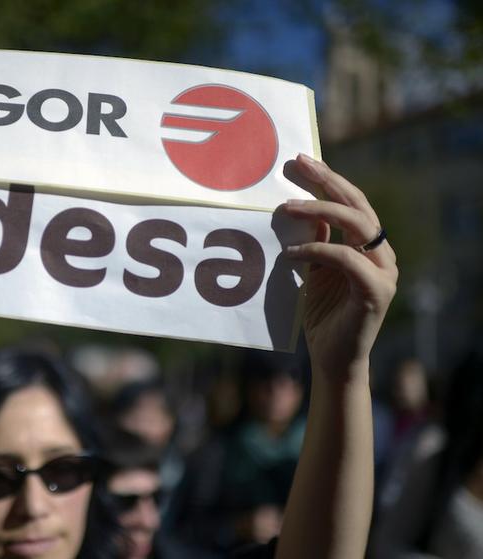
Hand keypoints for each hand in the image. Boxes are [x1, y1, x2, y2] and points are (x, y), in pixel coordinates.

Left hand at [283, 154, 397, 379]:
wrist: (332, 359)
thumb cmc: (322, 315)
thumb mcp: (314, 270)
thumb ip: (316, 241)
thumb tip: (303, 209)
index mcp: (369, 246)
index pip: (352, 203)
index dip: (329, 180)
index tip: (302, 161)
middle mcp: (382, 254)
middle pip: (359, 206)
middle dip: (328, 182)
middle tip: (299, 165)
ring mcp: (384, 272)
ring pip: (358, 226)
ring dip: (320, 211)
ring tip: (287, 207)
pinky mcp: (376, 292)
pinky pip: (346, 259)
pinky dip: (317, 251)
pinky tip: (290, 253)